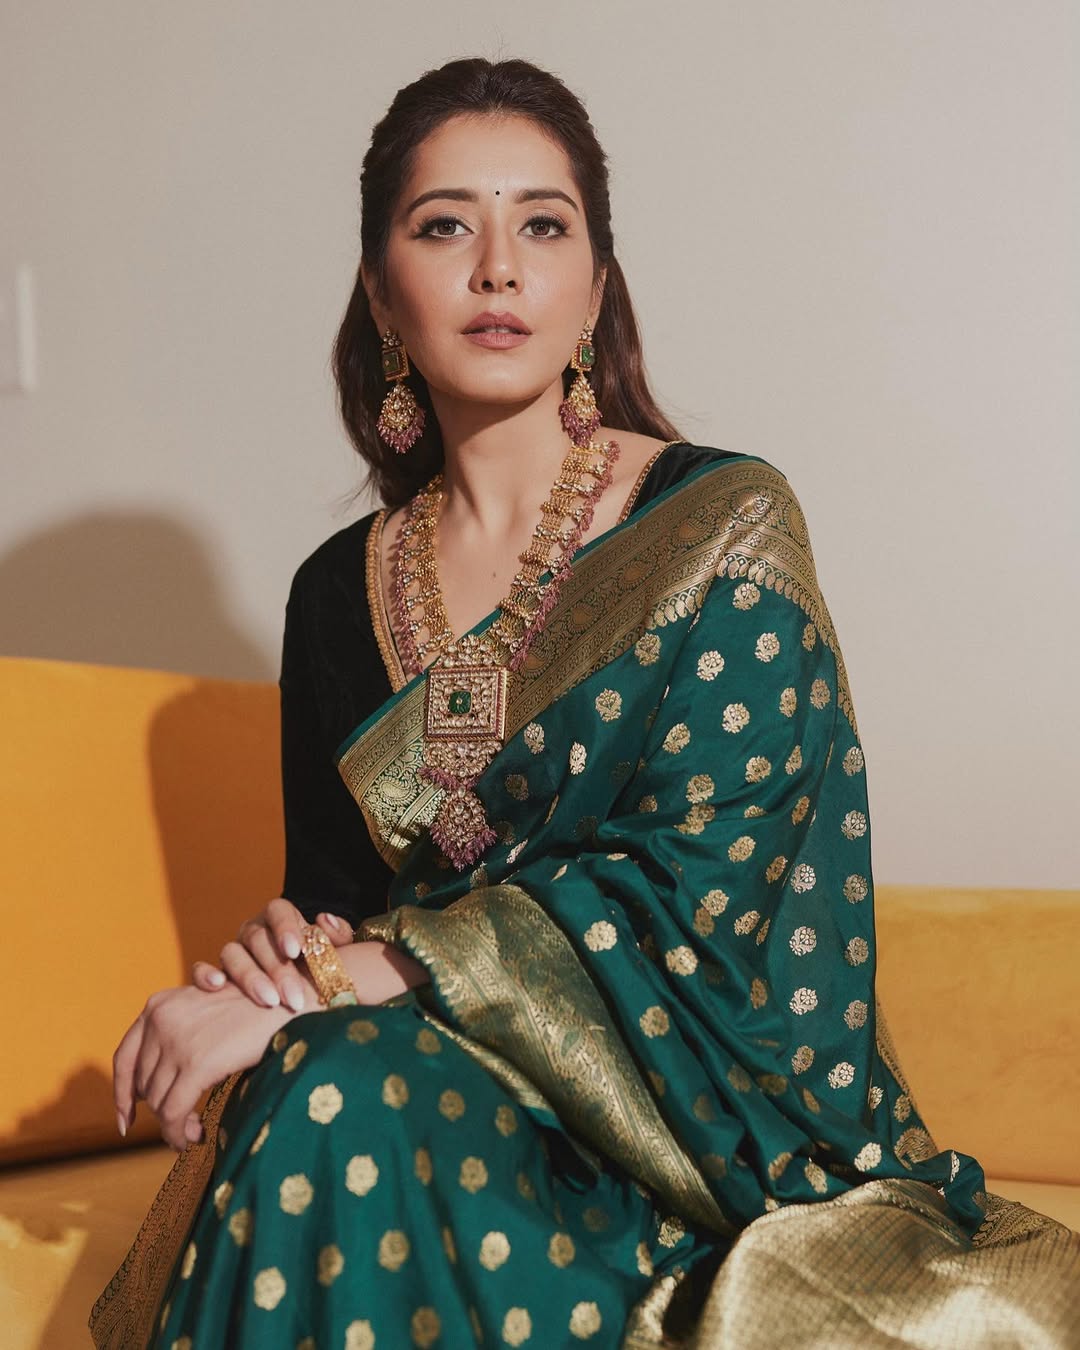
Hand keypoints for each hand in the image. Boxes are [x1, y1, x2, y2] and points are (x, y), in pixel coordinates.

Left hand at [113, 982, 295, 1149]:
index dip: (121, 1094)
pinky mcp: (196, 1064)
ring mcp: (177, 1041)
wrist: (289, 1004)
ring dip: (174, 1124)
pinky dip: (179, 1133)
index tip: (126, 1120)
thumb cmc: (254, 1011)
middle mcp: (160, 1019)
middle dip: (160, 1111)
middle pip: (143, 1084)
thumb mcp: (204, 1012)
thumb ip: (174, 1037)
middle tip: (183, 1126)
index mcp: (158, 1004)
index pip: (123, 1057)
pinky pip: (174, 1113)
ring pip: (157, 1102)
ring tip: (195, 1131)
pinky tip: (197, 1137)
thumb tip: (148, 1093)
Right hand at [191, 897, 351, 1011]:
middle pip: (258, 940)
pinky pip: (201, 968)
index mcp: (280, 917)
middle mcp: (253, 931)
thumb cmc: (319, 965)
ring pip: (231, 953)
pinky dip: (205, 974)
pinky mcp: (215, 972)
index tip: (296, 950)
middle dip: (277, 969)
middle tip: (294, 997)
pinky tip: (217, 986)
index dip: (285, 927)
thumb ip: (336, 935)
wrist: (300, 987)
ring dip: (250, 977)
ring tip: (269, 1001)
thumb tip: (324, 921)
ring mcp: (233, 951)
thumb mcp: (334, 950)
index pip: (278, 911)